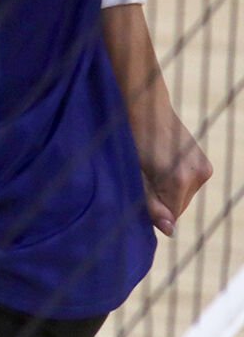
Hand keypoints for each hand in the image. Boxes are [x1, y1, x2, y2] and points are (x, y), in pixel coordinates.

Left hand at [137, 106, 211, 236]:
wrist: (145, 106)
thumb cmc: (131, 138)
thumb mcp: (135, 172)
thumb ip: (150, 202)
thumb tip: (168, 230)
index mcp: (180, 178)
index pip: (169, 214)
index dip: (151, 208)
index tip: (138, 191)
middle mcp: (198, 174)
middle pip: (179, 206)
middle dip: (160, 200)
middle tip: (142, 176)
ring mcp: (204, 167)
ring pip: (184, 195)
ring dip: (168, 190)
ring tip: (150, 167)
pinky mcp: (205, 162)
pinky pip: (189, 183)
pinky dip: (175, 180)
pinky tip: (161, 163)